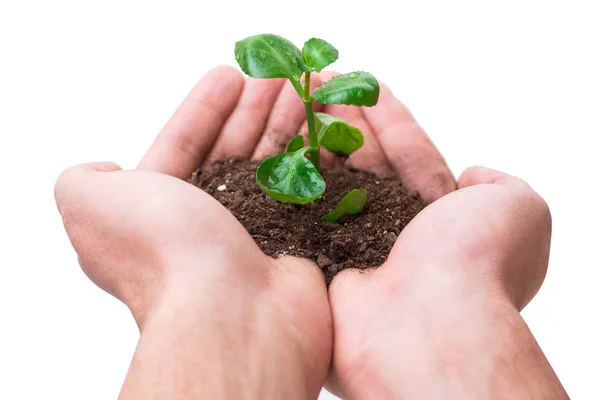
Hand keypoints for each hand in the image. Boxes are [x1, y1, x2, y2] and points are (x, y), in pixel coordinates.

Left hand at [54, 66, 331, 398]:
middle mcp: (203, 229)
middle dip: (253, 111)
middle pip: (232, 153)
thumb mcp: (90, 203)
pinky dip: (313, 160)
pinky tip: (325, 131)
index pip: (181, 148)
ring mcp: (252, 239)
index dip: (203, 110)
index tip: (231, 75)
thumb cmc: (164, 251)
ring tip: (306, 91)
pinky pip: (303, 194)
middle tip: (279, 76)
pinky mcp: (292, 247)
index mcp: (157, 215)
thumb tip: (103, 170)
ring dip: (286, 126)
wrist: (232, 314)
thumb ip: (82, 179)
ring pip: (271, 170)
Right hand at [318, 78, 565, 397]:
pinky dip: (297, 172)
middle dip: (346, 120)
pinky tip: (285, 137)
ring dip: (318, 136)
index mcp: (442, 218)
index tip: (366, 85)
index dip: (389, 119)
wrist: (426, 323)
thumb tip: (471, 178)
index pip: (412, 155)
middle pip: (366, 164)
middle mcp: (397, 233)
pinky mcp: (321, 261)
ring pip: (333, 180)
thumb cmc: (477, 261)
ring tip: (299, 95)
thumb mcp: (521, 209)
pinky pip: (307, 208)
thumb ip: (502, 186)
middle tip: (320, 83)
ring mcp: (355, 246)